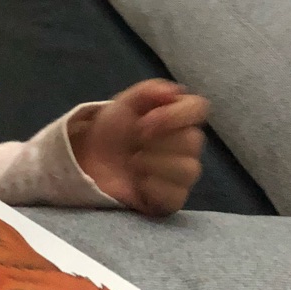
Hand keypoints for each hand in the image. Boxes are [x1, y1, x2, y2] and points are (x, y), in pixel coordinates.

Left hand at [69, 80, 206, 216]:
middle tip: (133, 143)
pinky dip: (151, 188)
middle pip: (193, 141)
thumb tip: (175, 92)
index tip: (144, 121)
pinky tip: (138, 182)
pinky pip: (176, 195)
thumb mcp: (124, 102)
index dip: (174, 115)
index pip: (200, 108)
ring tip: (133, 163)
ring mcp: (183, 173)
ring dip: (152, 164)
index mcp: (180, 115)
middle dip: (155, 142)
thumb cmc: (113, 128)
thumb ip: (149, 91)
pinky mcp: (174, 199)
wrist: (90, 159)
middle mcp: (188, 144)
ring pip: (188, 169)